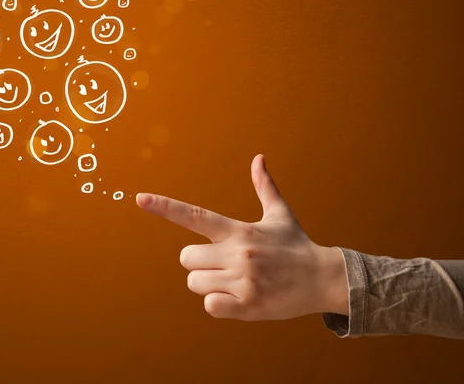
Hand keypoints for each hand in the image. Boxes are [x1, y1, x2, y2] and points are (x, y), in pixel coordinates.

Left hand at [136, 154, 348, 320]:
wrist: (324, 278)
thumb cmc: (296, 246)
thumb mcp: (279, 215)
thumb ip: (264, 187)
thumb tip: (259, 158)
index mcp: (238, 230)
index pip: (194, 215)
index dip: (164, 207)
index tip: (139, 198)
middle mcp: (237, 253)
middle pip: (186, 258)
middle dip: (199, 263)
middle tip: (223, 264)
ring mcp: (242, 280)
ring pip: (195, 283)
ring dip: (210, 285)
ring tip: (235, 282)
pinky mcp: (248, 305)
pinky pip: (210, 306)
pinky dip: (220, 305)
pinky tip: (239, 298)